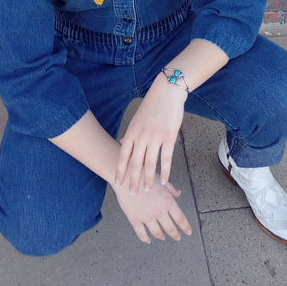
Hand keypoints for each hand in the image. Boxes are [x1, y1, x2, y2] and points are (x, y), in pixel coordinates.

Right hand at [113, 174, 191, 243]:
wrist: (127, 177)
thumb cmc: (145, 176)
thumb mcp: (161, 181)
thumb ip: (171, 190)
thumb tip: (179, 193)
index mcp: (167, 201)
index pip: (180, 219)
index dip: (186, 227)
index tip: (188, 232)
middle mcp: (159, 211)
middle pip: (170, 228)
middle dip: (175, 234)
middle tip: (177, 237)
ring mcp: (146, 216)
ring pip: (157, 233)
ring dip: (162, 236)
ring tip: (163, 237)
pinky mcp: (135, 219)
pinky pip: (142, 234)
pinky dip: (146, 239)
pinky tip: (148, 239)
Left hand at [115, 73, 186, 191]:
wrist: (167, 92)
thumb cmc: (152, 105)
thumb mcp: (137, 119)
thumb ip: (131, 133)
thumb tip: (122, 143)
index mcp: (132, 132)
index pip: (123, 156)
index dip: (120, 170)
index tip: (117, 182)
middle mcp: (141, 136)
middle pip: (135, 163)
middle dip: (133, 180)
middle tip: (132, 193)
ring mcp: (155, 137)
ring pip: (150, 164)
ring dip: (148, 179)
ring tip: (147, 190)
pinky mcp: (169, 137)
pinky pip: (166, 159)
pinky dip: (165, 172)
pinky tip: (165, 182)